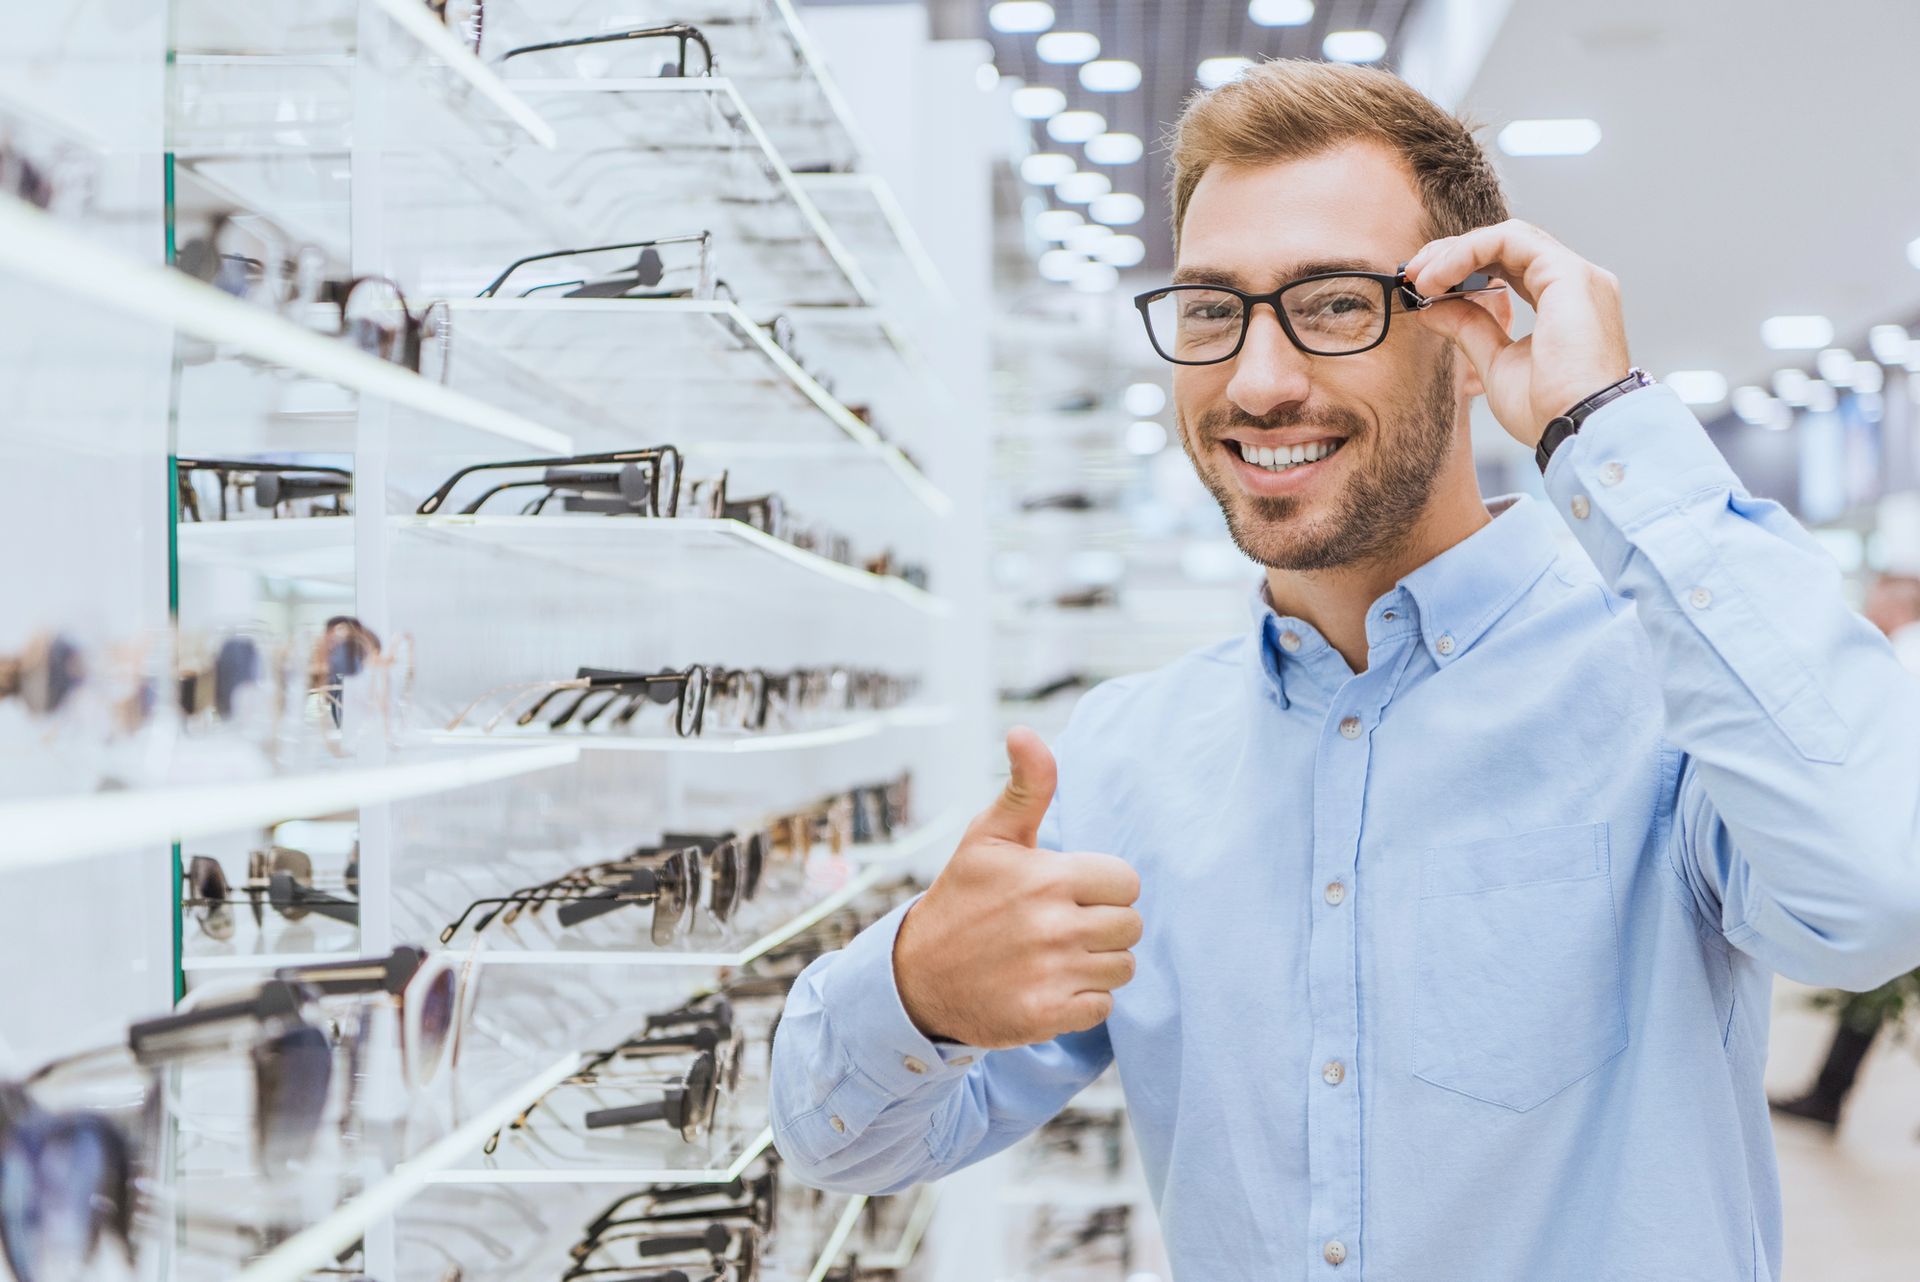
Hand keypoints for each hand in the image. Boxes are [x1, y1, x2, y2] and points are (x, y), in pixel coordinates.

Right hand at [892, 727, 1141, 1049]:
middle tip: (1060, 926)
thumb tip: (1025, 731)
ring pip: (1122, 967)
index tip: (1068, 892)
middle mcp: (1053, 926)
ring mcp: (1050, 974)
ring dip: (1095, 964)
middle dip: (1103, 925)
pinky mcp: (1045, 1016)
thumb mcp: (989, 836)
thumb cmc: (963, 897)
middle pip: (1131, 926)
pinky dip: (1081, 1001)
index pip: (1127, 882)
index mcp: (1048, 877)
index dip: (1102, 887)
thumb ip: (1027, 786)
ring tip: (1054, 956)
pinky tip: (1047, 986)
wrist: (916, 976)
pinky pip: (1102, 1008)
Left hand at [1403, 219, 1632, 447]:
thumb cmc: (1546, 410)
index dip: (1463, 269)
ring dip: (1456, 252)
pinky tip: (1439, 277)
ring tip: (1422, 279)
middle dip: (1454, 254)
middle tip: (1414, 274)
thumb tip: (1432, 308)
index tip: (1422, 287)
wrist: (1578, 430)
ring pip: (1507, 238)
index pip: (1509, 266)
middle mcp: (1575, 282)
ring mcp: (1577, 275)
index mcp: (1564, 303)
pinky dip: (1468, 252)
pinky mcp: (1569, 274)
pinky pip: (1509, 242)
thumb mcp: (1496, 364)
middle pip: (1507, 246)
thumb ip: (1469, 330)